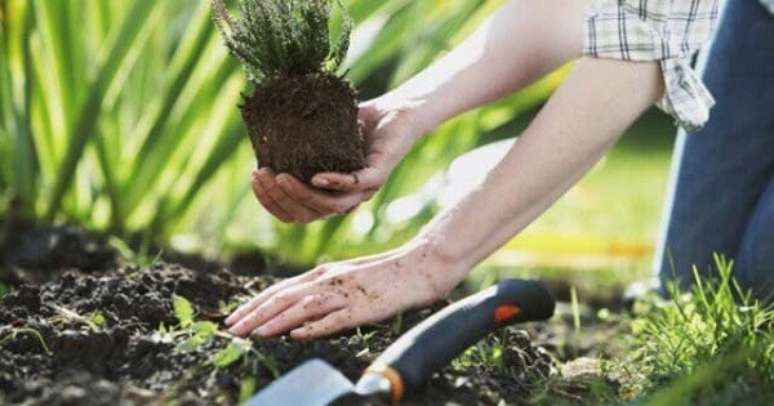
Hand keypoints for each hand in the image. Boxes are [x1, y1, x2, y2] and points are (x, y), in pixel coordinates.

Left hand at [225, 240, 464, 339]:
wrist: (420, 265)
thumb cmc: (384, 275)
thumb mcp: (346, 278)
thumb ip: (321, 290)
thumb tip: (295, 311)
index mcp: (323, 273)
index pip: (280, 289)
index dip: (254, 304)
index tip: (233, 317)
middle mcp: (329, 279)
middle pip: (285, 297)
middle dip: (254, 314)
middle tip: (231, 329)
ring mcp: (346, 292)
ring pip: (303, 307)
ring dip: (276, 321)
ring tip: (253, 334)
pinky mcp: (364, 306)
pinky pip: (336, 318)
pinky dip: (315, 326)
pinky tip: (297, 334)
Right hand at [251, 98, 426, 222]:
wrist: (395, 110)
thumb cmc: (355, 121)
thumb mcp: (319, 132)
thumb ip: (294, 140)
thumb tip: (257, 134)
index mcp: (327, 194)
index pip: (295, 212)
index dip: (272, 202)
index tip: (254, 179)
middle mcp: (344, 198)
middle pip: (308, 214)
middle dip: (280, 199)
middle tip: (261, 176)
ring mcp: (363, 190)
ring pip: (330, 207)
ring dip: (302, 196)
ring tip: (281, 178)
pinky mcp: (378, 175)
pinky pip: (355, 186)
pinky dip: (334, 183)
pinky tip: (316, 177)